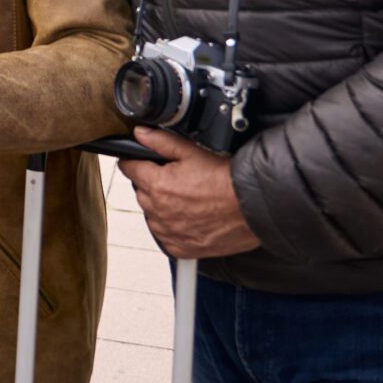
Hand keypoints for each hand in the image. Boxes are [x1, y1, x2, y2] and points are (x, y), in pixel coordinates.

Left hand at [117, 127, 259, 258]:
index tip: (142, 162)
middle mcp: (158, 212)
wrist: (253, 207)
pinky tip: (190, 217)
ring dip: (161, 207)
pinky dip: (173, 228)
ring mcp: (169, 232)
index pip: (129, 168)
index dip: (135, 161)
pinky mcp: (181, 248)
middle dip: (152, 184)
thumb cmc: (227, 181)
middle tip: (177, 180)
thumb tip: (140, 134)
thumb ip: (161, 142)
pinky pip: (166, 237)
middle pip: (141, 192)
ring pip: (152, 215)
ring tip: (188, 199)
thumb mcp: (192, 152)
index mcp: (156, 185)